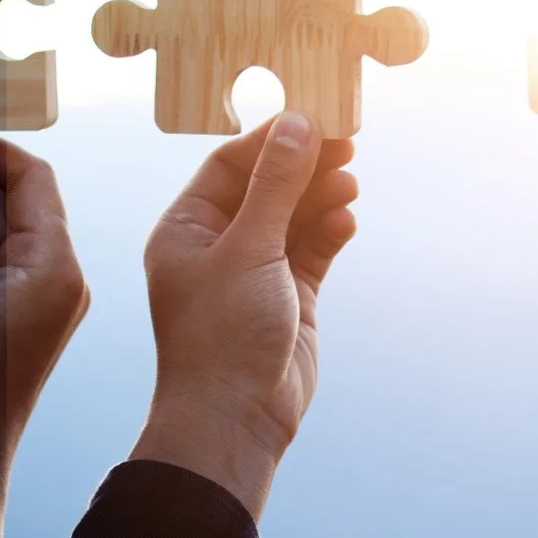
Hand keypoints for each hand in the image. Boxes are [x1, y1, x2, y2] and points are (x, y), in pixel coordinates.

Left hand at [130, 111, 361, 517]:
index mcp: (186, 228)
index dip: (273, 139)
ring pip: (294, 217)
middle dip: (304, 165)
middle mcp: (217, 245)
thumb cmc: (222, 334)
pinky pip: (312, 251)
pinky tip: (347, 221)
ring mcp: (255, 272)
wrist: (235, 420)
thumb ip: (277, 185)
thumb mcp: (249, 248)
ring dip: (321, 196)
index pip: (230, 164)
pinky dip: (329, 233)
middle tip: (347, 141)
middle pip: (267, 186)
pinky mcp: (288, 298)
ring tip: (351, 181)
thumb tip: (298, 124)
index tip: (314, 117)